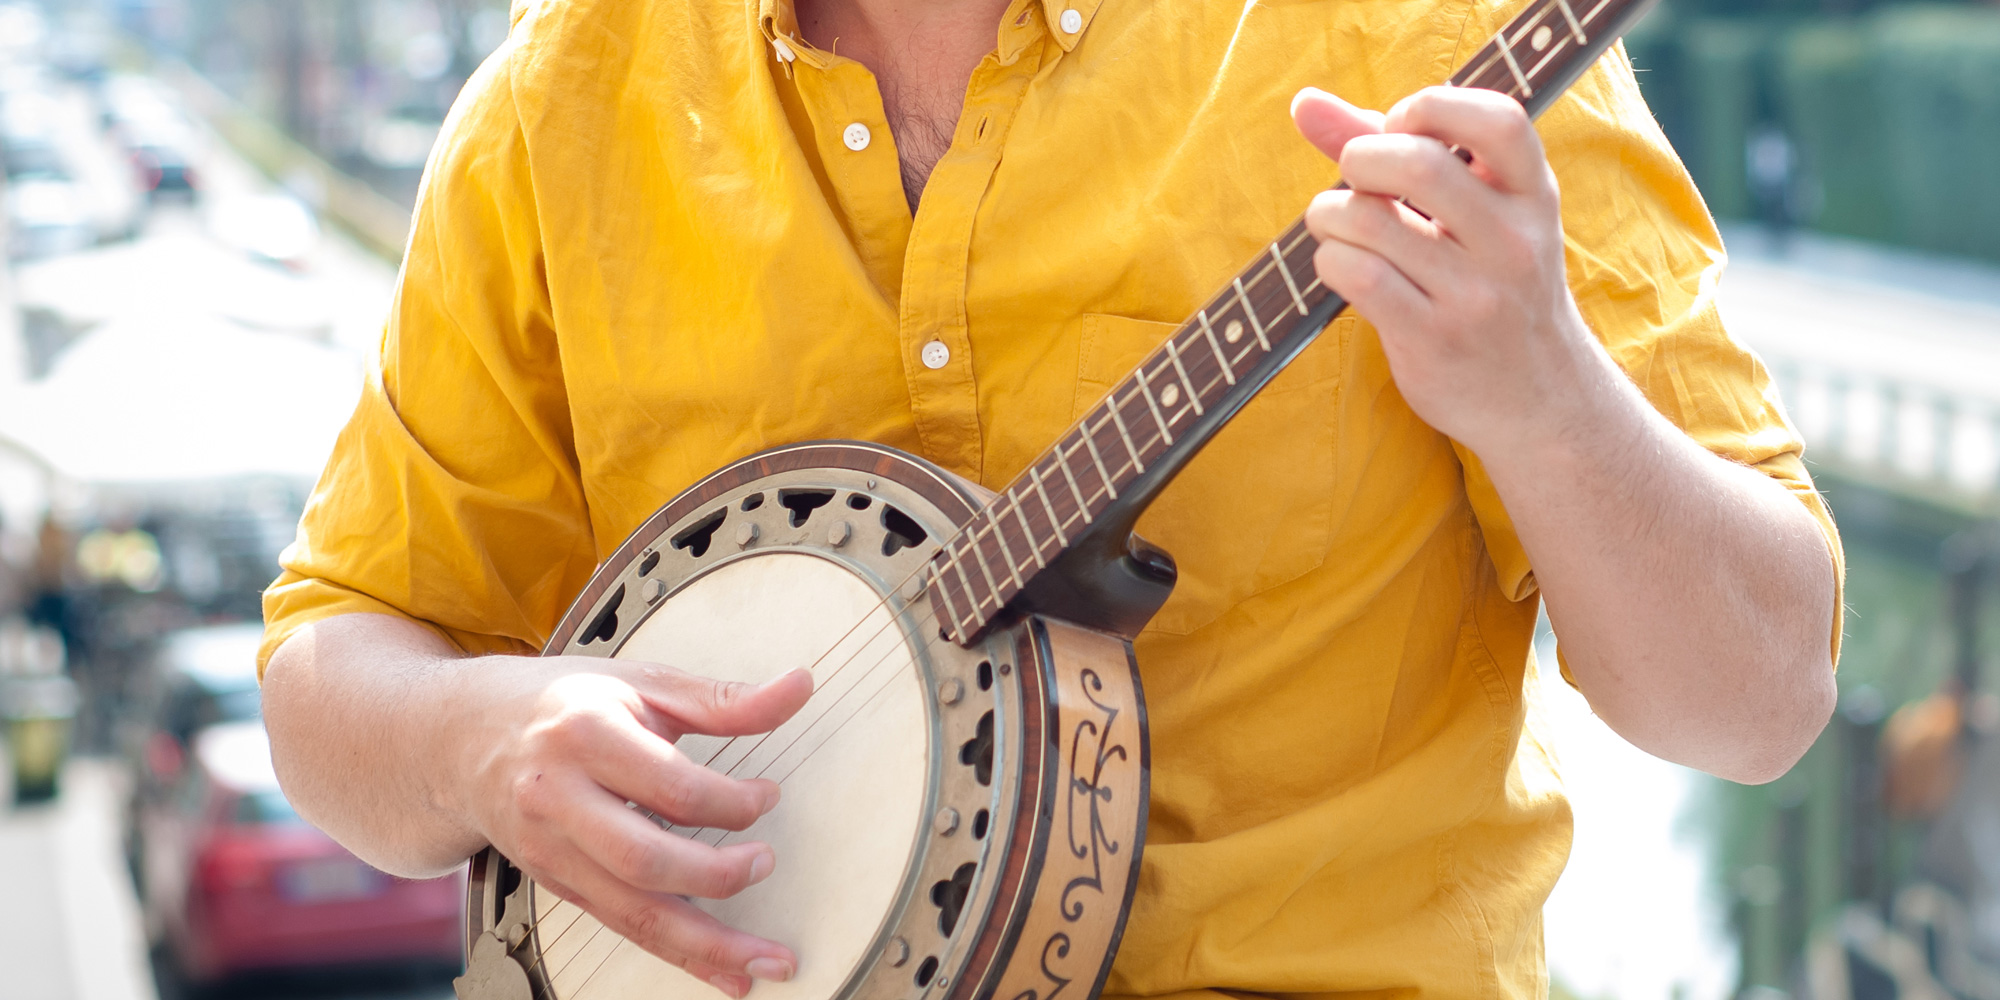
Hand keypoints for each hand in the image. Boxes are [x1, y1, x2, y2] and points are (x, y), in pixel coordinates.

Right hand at [446, 655, 814, 997]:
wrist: (460, 737)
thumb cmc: (561, 703)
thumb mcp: (641, 683)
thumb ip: (723, 699)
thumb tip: (799, 688)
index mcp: (585, 735)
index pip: (671, 786)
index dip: (731, 802)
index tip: (766, 796)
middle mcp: (559, 799)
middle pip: (645, 860)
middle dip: (717, 876)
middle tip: (765, 862)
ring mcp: (551, 850)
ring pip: (633, 912)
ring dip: (707, 947)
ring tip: (767, 962)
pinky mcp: (556, 884)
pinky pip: (622, 928)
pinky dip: (679, 956)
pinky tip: (724, 974)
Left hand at [1291, 85, 1611, 459]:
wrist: (1539, 399)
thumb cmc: (1489, 285)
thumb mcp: (1473, 213)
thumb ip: (1394, 149)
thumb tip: (1305, 104)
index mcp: (1532, 196)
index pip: (1499, 120)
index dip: (1433, 106)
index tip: (1399, 127)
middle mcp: (1514, 242)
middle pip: (1419, 165)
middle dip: (1360, 158)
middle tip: (1353, 178)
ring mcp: (1476, 295)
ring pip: (1372, 222)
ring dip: (1330, 214)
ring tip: (1337, 226)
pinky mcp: (1434, 339)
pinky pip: (1358, 276)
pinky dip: (1330, 260)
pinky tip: (1340, 266)